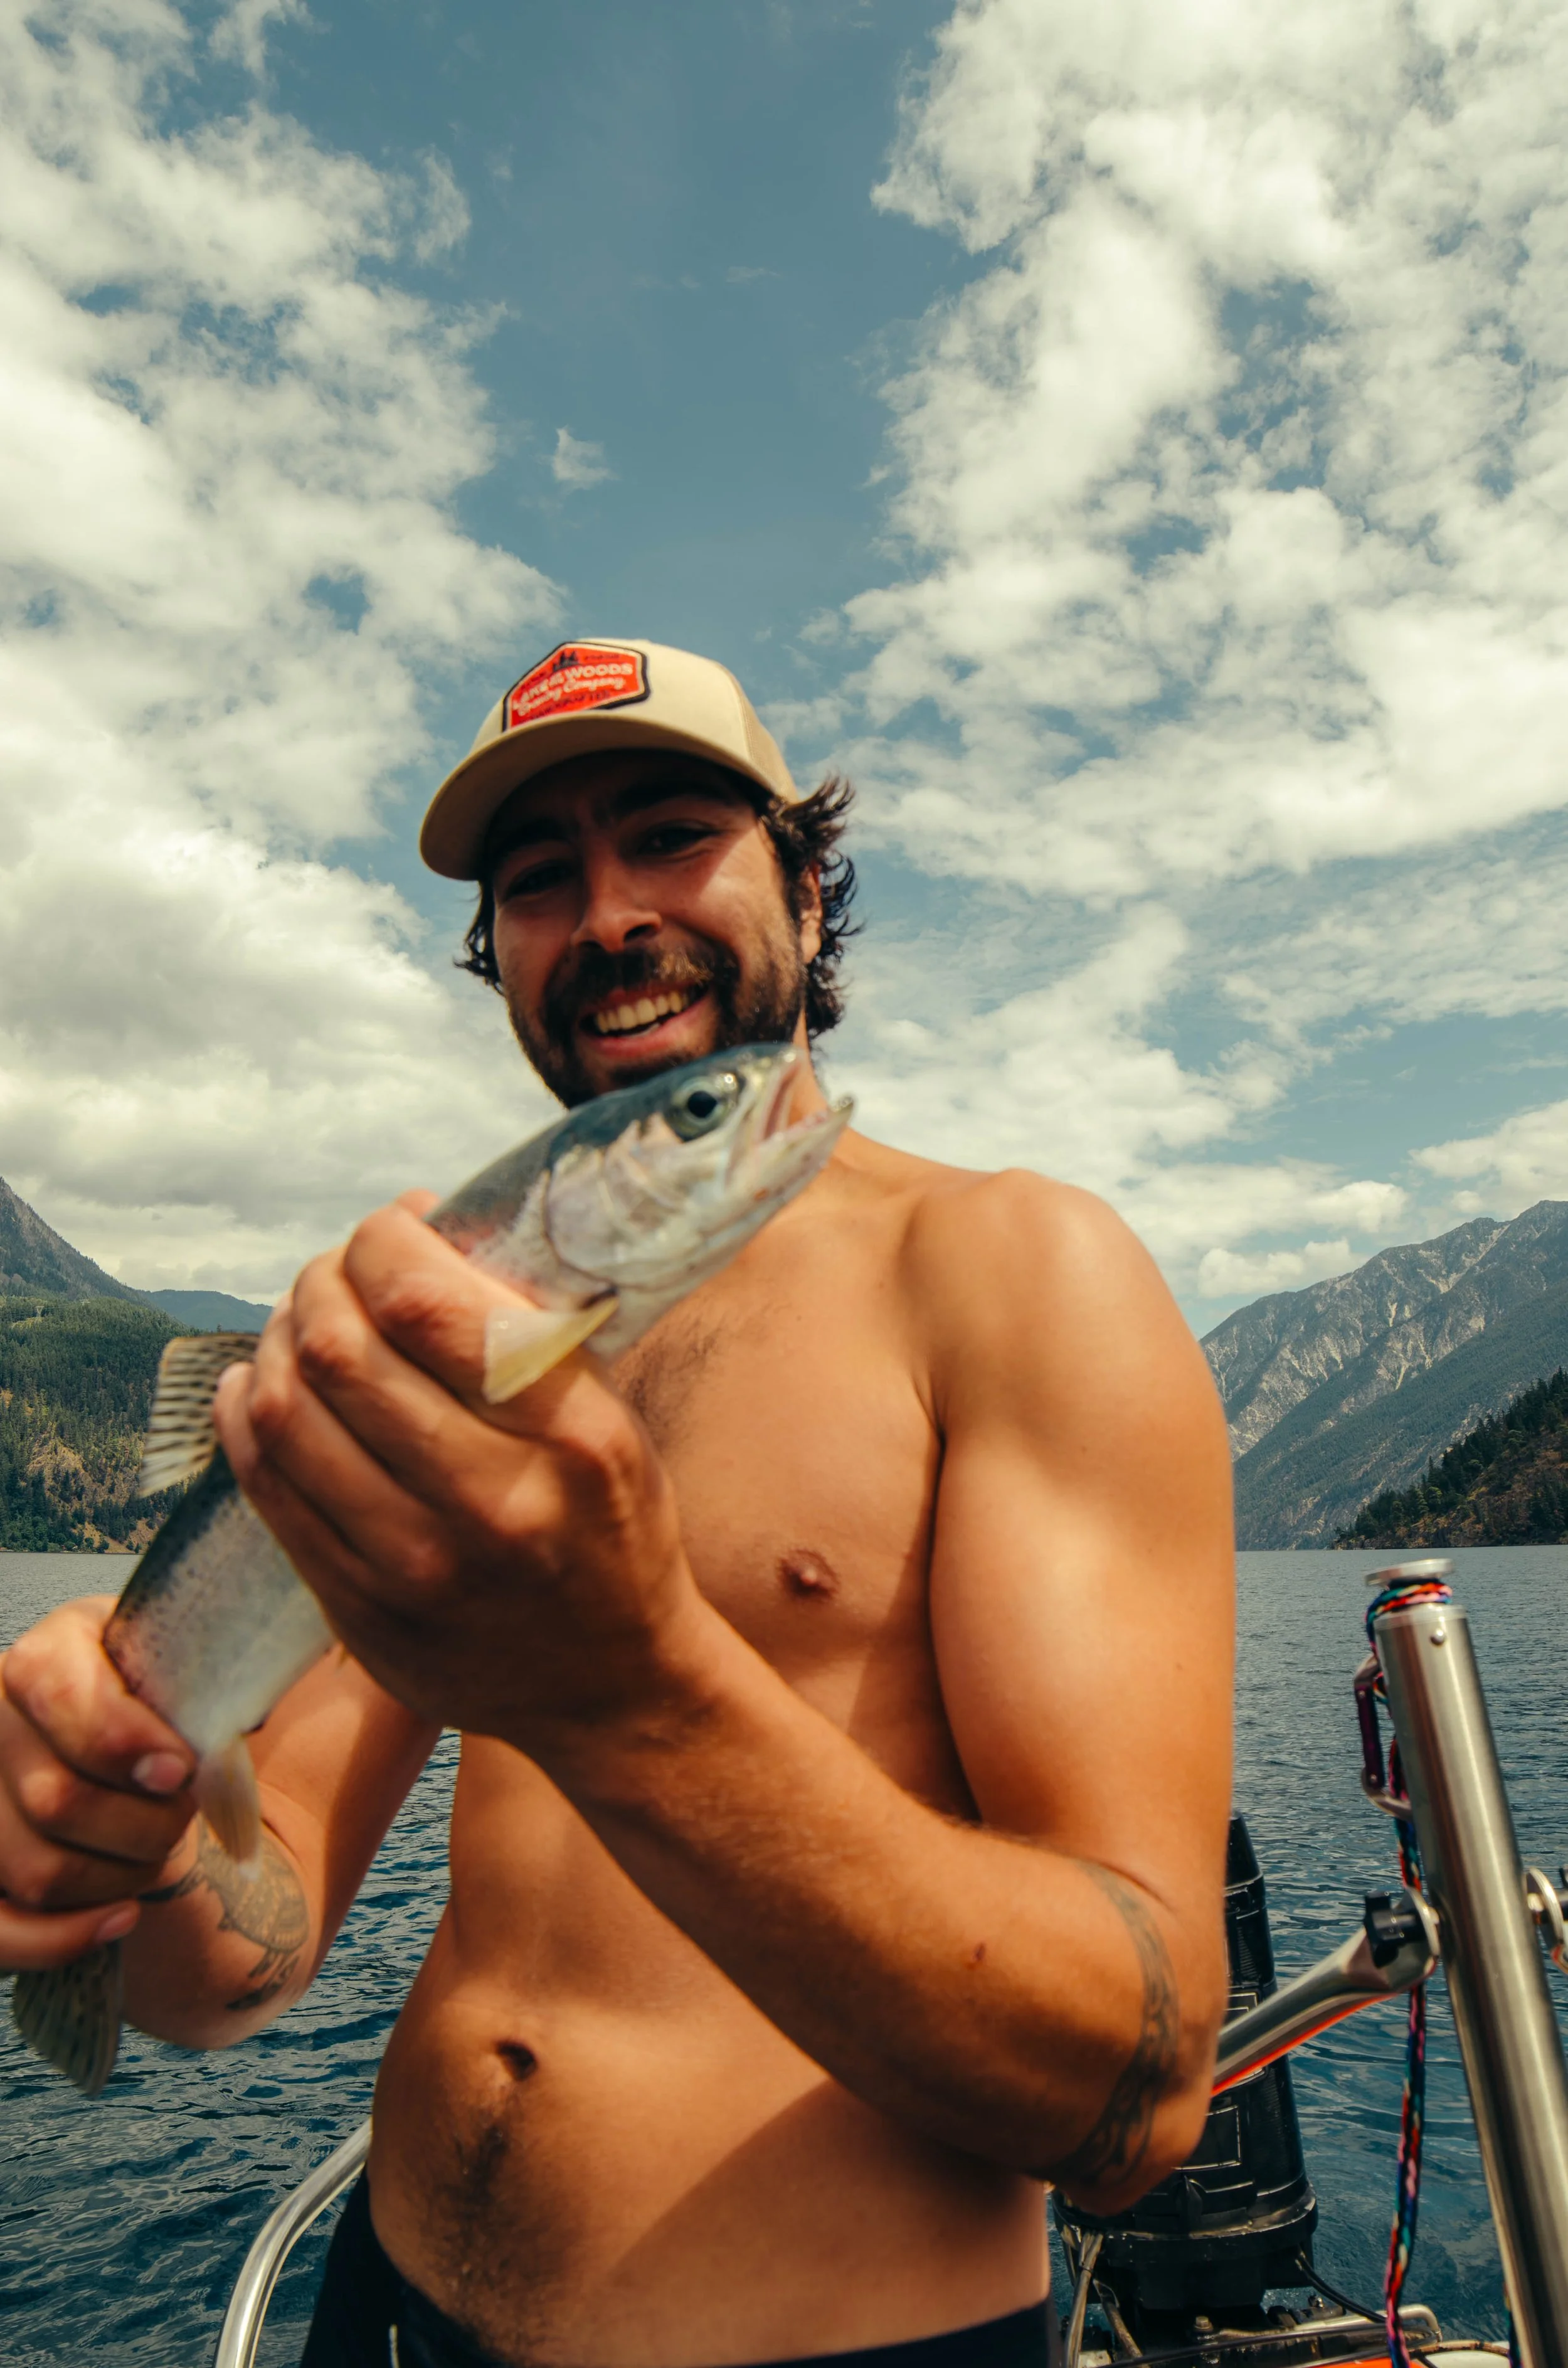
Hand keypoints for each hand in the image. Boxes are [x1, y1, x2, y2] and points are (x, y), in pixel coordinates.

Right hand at [0, 1598, 197, 1969]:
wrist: (142, 1745)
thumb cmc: (170, 1705)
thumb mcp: (189, 1668)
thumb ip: (208, 1683)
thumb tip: (235, 1728)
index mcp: (46, 1658)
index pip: (62, 1696)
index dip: (123, 1741)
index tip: (180, 1770)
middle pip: (58, 1801)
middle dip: (146, 1825)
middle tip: (185, 1814)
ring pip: (37, 1871)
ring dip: (121, 1878)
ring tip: (160, 1855)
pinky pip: (1, 1932)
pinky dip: (63, 1939)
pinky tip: (124, 1917)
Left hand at [212, 1199, 716, 1757]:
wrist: (612, 1686)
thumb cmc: (612, 1527)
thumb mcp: (608, 1420)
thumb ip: (524, 1335)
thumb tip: (417, 1231)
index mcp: (569, 1436)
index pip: (424, 1301)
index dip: (382, 1241)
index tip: (393, 1228)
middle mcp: (491, 1503)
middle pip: (339, 1350)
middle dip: (321, 1282)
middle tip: (337, 1271)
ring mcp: (416, 1568)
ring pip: (286, 1415)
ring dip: (275, 1343)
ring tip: (299, 1323)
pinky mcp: (361, 1611)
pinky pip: (268, 1488)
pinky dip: (247, 1417)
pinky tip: (261, 1387)